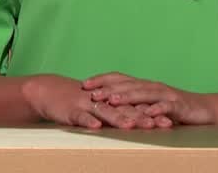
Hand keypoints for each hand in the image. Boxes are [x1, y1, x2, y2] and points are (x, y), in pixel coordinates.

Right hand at [21, 75, 167, 129]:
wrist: (47, 91)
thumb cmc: (75, 101)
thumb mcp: (98, 106)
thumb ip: (116, 112)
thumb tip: (138, 122)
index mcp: (110, 100)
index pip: (134, 105)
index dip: (152, 111)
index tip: (170, 118)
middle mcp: (102, 100)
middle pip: (126, 108)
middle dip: (144, 116)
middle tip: (162, 123)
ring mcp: (86, 104)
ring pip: (105, 111)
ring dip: (119, 118)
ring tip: (132, 126)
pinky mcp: (70, 111)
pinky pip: (80, 116)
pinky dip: (88, 120)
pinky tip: (97, 126)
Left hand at [84, 72, 217, 125]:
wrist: (204, 109)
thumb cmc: (174, 109)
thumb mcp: (150, 105)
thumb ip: (133, 104)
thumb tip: (108, 106)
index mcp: (144, 85)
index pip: (120, 78)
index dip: (102, 80)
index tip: (84, 84)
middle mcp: (153, 86)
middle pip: (128, 85)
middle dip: (108, 88)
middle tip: (91, 93)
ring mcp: (166, 94)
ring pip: (144, 93)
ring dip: (127, 96)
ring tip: (112, 100)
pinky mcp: (179, 105)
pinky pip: (166, 106)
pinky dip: (156, 109)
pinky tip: (147, 113)